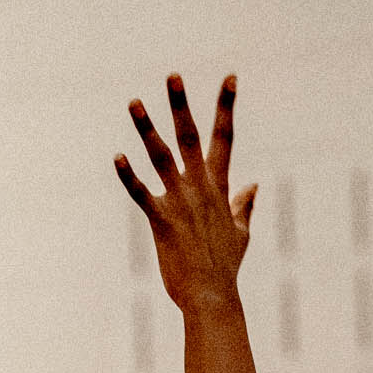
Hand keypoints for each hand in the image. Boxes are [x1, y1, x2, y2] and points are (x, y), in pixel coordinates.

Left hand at [116, 74, 257, 314]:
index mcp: (219, 187)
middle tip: (172, 75)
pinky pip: (142, 192)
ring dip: (147, 128)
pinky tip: (117, 156)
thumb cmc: (224, 268)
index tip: (230, 76)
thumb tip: (255, 185)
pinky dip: (129, 175)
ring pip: (162, 156)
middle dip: (181, 105)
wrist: (213, 296)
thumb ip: (244, 205)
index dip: (226, 106)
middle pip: (192, 136)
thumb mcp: (240, 233)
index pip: (225, 138)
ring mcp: (181, 202)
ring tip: (133, 102)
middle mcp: (200, 188)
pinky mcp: (162, 221)